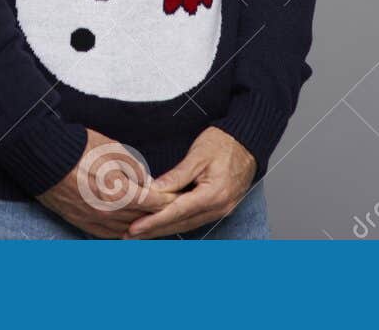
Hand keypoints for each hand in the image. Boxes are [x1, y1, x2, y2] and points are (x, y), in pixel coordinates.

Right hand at [36, 129, 174, 237]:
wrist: (45, 159)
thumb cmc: (79, 149)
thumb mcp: (114, 150)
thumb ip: (135, 169)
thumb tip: (148, 182)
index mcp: (120, 194)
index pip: (154, 202)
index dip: (169, 198)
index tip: (179, 194)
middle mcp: (110, 213)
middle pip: (144, 218)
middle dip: (159, 211)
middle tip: (172, 205)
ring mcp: (96, 221)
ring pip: (129, 229)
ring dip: (142, 222)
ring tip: (153, 214)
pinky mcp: (84, 223)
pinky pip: (111, 233)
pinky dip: (124, 229)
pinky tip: (130, 223)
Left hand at [126, 127, 255, 238]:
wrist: (248, 142)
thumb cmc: (223, 143)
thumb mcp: (198, 155)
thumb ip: (177, 175)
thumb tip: (154, 189)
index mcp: (213, 194)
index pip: (177, 212)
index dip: (154, 221)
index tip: (135, 228)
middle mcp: (219, 207)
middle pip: (181, 224)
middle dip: (155, 230)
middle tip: (130, 236)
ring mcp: (221, 210)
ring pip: (187, 224)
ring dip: (164, 229)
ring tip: (141, 233)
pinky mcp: (220, 207)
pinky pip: (194, 219)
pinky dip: (176, 222)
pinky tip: (162, 223)